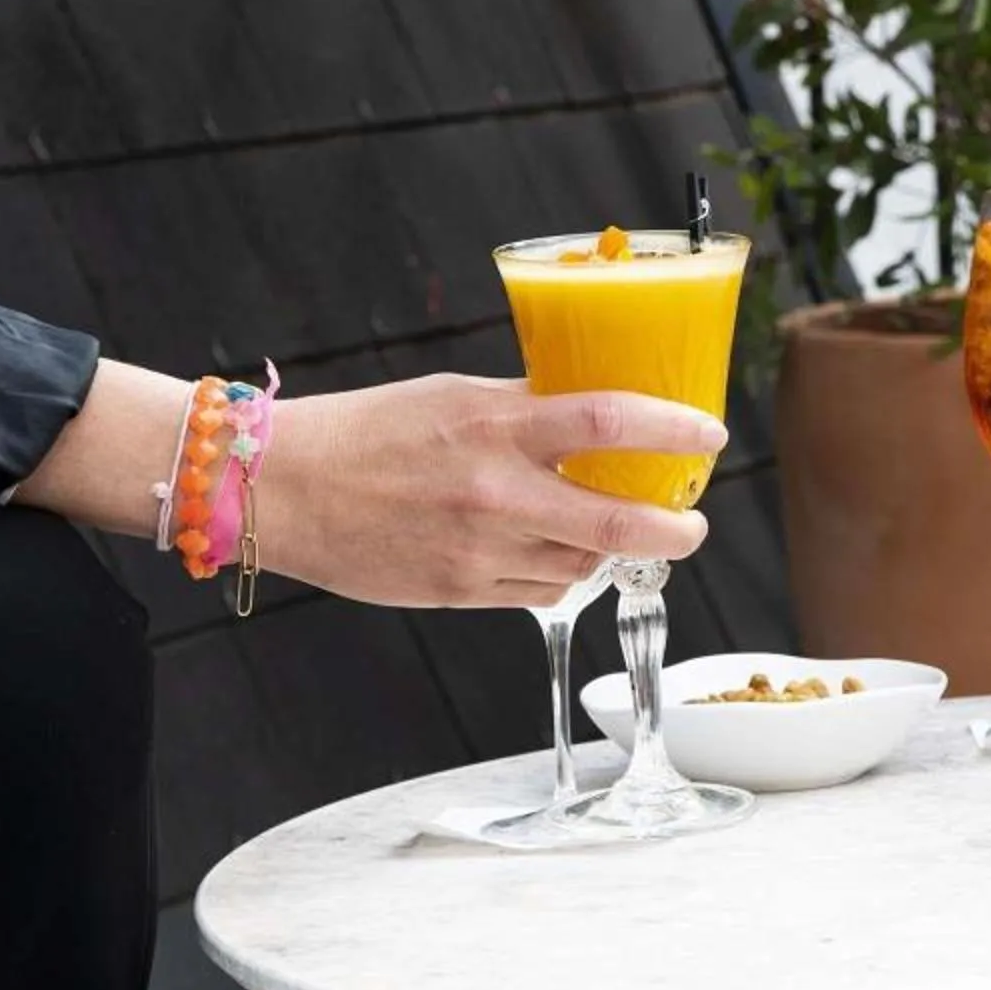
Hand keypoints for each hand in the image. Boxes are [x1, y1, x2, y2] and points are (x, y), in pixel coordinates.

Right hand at [254, 374, 724, 607]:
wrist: (281, 490)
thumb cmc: (366, 432)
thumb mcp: (453, 398)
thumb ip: (525, 409)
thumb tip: (596, 416)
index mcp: (494, 426)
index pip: (608, 420)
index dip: (673, 428)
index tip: (710, 434)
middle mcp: (494, 492)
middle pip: (617, 521)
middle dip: (674, 529)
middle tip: (692, 524)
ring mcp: (479, 549)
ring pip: (584, 563)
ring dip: (610, 549)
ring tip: (611, 527)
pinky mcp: (460, 591)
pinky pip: (541, 590)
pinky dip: (561, 573)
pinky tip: (553, 551)